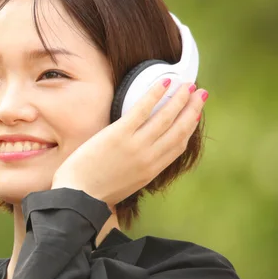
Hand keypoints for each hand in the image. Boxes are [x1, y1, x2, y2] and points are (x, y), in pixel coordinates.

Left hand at [52, 80, 207, 207]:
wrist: (78, 196)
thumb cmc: (94, 191)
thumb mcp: (126, 184)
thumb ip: (137, 169)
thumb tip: (139, 158)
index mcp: (151, 171)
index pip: (178, 145)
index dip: (190, 127)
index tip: (196, 114)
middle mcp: (149, 158)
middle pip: (179, 129)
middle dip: (192, 109)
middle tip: (200, 93)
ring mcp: (136, 145)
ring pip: (165, 117)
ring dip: (179, 99)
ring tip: (187, 85)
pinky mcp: (119, 134)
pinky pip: (142, 110)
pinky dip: (155, 94)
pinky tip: (163, 82)